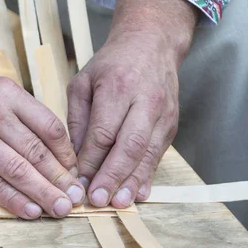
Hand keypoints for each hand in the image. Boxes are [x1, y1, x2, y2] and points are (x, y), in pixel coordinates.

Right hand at [0, 34, 83, 218]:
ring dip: (44, 194)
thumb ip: (19, 111)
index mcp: (8, 94)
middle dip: (61, 178)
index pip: (49, 127)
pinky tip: (31, 211)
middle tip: (78, 197)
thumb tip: (48, 143)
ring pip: (18, 171)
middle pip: (37, 152)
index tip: (75, 169)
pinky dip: (13, 200)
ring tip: (62, 209)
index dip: (67, 152)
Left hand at [67, 0, 197, 207]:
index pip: (104, 132)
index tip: (78, 181)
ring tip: (118, 203)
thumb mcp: (83, 83)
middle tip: (97, 200)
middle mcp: (145, 100)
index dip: (91, 160)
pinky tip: (137, 193)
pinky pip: (159, 153)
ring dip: (132, 181)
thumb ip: (78, 120)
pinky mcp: (171, 124)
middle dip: (112, 176)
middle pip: (129, 145)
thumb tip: (76, 158)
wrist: (152, 44)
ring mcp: (163, 113)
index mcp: (117, 87)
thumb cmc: (111, 65)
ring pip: (148, 153)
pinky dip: (148, 175)